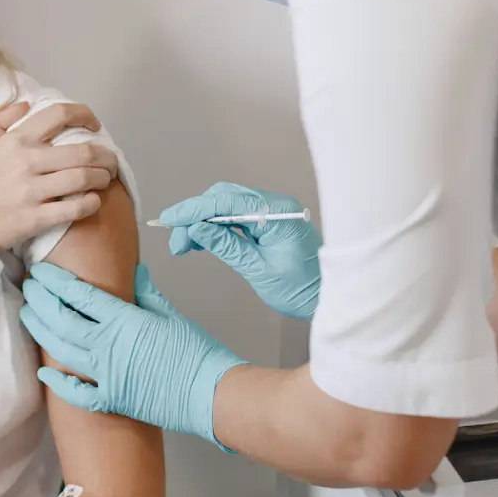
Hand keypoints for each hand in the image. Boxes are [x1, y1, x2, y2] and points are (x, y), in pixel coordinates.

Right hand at [0, 101, 119, 250]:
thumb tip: (26, 104)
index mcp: (15, 141)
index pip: (59, 115)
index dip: (84, 114)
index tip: (94, 124)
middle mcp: (27, 162)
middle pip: (82, 151)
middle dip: (105, 155)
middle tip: (109, 160)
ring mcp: (33, 192)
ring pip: (84, 179)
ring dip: (103, 178)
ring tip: (105, 179)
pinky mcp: (36, 218)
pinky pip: (75, 209)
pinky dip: (91, 203)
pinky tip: (93, 201)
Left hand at [20, 263, 246, 449]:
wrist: (211, 394)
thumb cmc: (197, 353)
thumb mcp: (172, 315)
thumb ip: (148, 293)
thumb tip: (135, 272)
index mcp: (123, 321)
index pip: (79, 294)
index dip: (55, 281)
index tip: (41, 270)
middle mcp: (108, 346)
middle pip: (61, 319)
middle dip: (40, 301)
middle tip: (28, 286)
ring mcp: (106, 375)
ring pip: (61, 351)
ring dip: (40, 331)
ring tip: (28, 315)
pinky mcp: (111, 400)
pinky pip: (76, 394)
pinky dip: (58, 384)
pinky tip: (45, 373)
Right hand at [158, 182, 321, 320]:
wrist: (329, 298)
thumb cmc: (301, 290)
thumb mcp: (258, 270)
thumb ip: (226, 246)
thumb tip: (195, 229)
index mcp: (276, 213)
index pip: (225, 202)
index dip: (192, 210)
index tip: (168, 220)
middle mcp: (275, 205)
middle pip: (224, 198)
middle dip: (195, 217)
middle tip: (177, 244)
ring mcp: (273, 212)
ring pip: (227, 205)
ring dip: (203, 222)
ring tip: (185, 246)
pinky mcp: (270, 222)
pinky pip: (237, 216)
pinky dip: (217, 226)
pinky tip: (203, 241)